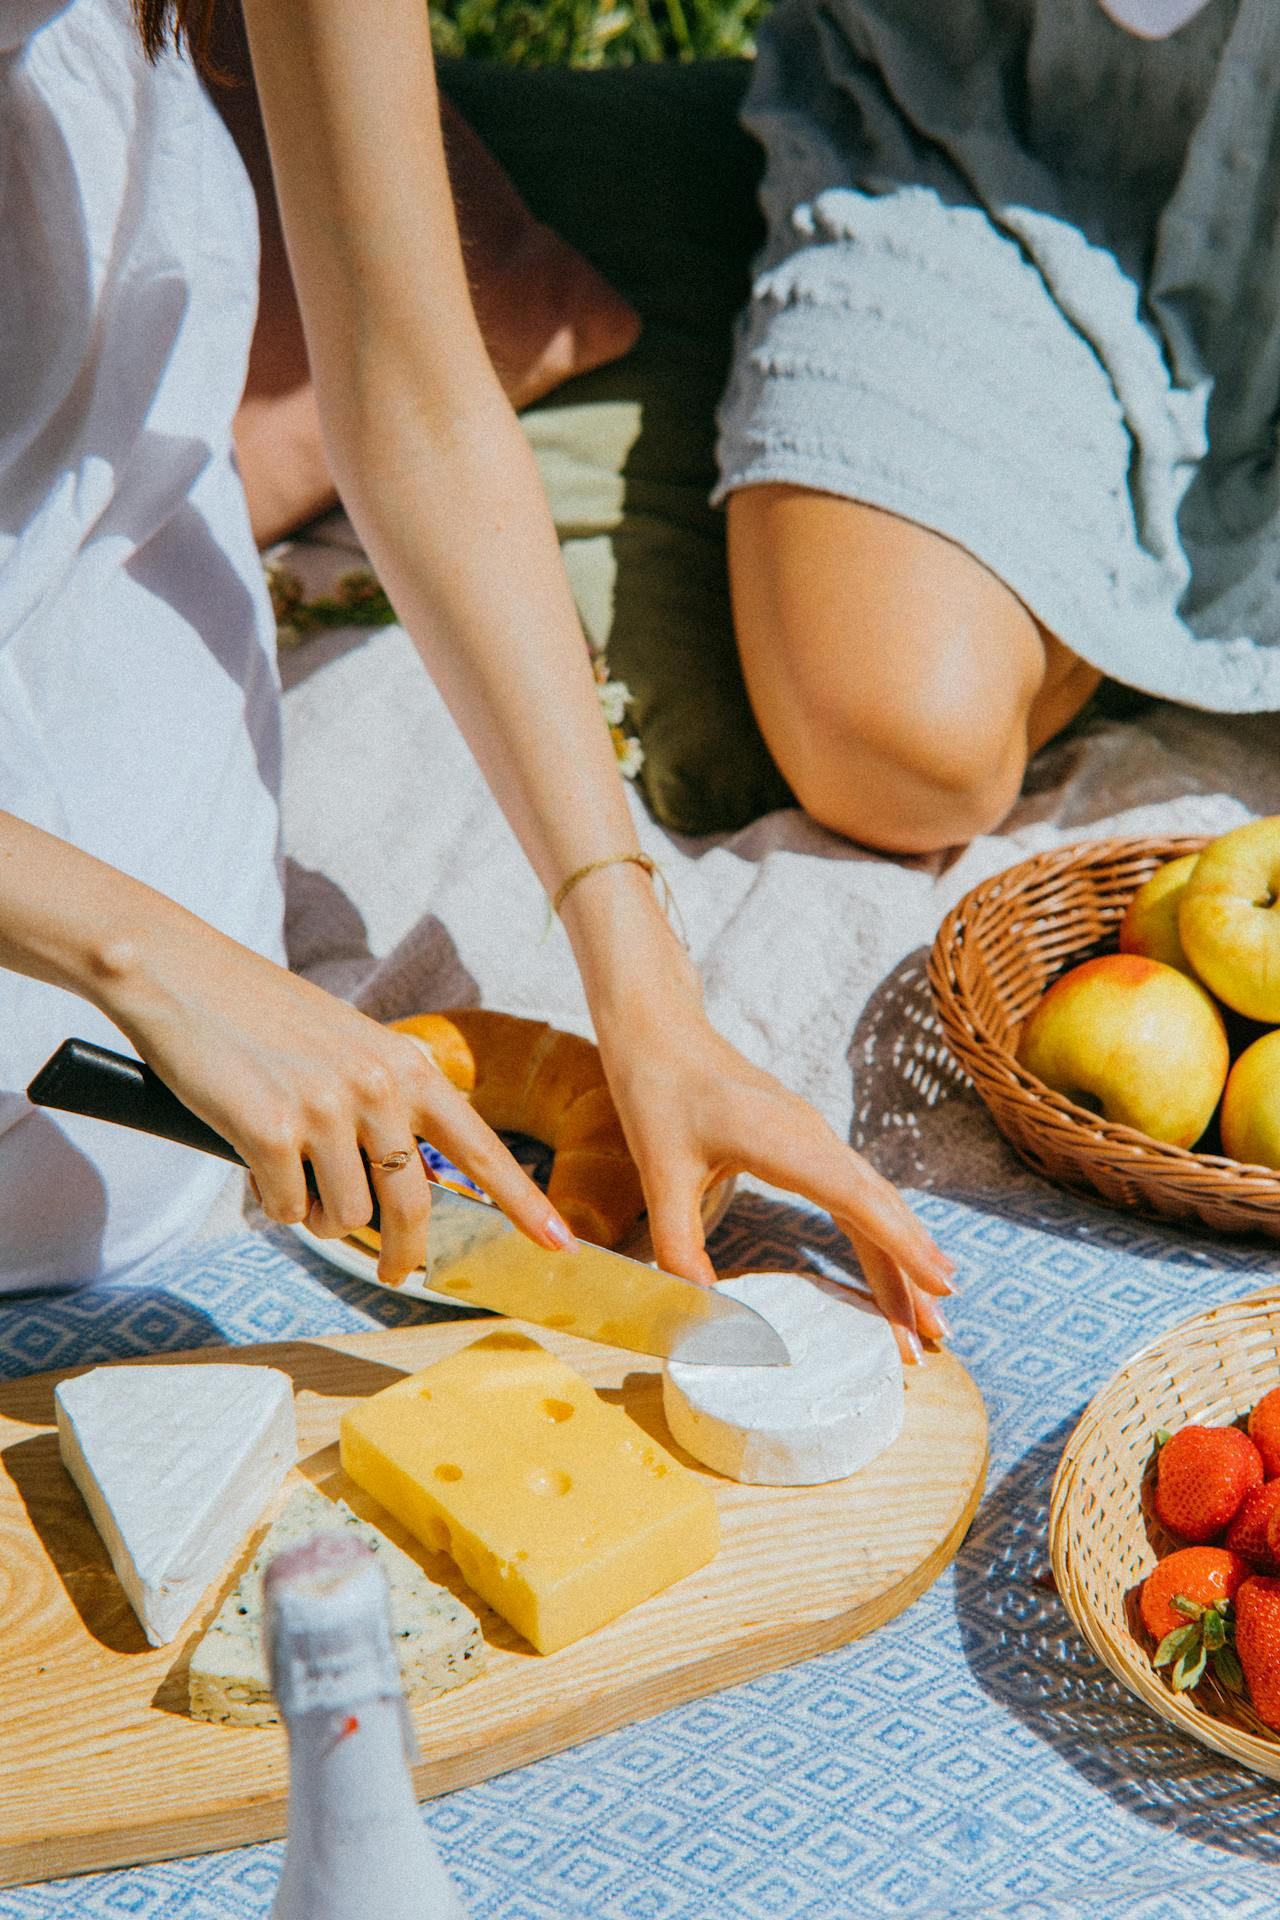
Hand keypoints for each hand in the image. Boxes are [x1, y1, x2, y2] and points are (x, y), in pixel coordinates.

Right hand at [98, 916, 571, 1286]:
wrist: (183, 974)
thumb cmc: (263, 1015)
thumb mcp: (349, 1048)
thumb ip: (385, 1108)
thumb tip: (401, 1193)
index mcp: (409, 1066)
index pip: (480, 1148)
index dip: (523, 1203)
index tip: (561, 1244)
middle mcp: (380, 1088)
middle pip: (413, 1207)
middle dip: (405, 1254)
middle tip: (395, 1274)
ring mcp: (328, 1109)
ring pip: (344, 1217)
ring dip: (318, 1212)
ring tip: (289, 1166)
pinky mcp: (273, 1130)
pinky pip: (289, 1210)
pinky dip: (272, 1199)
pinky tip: (253, 1157)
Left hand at [596, 1001, 954, 1364]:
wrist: (660, 1031)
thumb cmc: (658, 1094)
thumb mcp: (659, 1173)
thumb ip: (679, 1245)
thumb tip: (704, 1311)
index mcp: (783, 1141)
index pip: (857, 1199)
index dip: (902, 1244)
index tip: (940, 1286)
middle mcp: (814, 1138)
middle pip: (880, 1210)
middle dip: (912, 1275)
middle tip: (937, 1336)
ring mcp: (816, 1139)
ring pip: (875, 1204)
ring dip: (903, 1259)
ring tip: (929, 1318)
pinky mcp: (808, 1144)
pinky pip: (858, 1194)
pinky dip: (883, 1234)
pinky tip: (900, 1262)